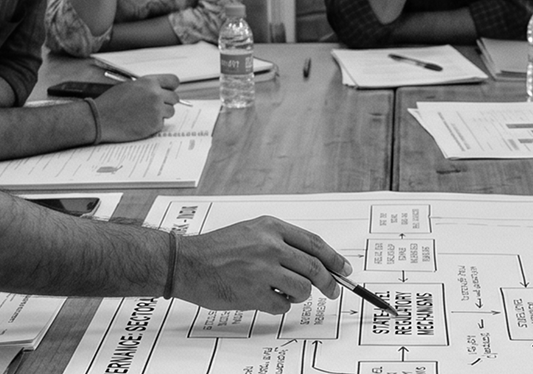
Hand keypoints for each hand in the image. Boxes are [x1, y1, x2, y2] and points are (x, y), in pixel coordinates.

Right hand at [95, 74, 179, 142]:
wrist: (100, 118)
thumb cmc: (112, 102)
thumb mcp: (129, 86)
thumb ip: (147, 86)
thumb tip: (161, 90)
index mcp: (149, 82)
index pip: (173, 81)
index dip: (171, 86)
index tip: (168, 91)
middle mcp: (156, 95)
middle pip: (175, 98)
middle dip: (167, 102)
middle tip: (156, 106)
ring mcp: (156, 111)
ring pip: (170, 112)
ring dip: (161, 114)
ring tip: (145, 114)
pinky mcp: (154, 125)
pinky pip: (161, 124)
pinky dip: (153, 124)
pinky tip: (140, 122)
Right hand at [173, 216, 350, 314]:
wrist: (187, 262)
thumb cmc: (217, 249)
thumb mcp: (251, 231)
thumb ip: (281, 242)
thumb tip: (315, 260)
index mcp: (270, 227)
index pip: (315, 243)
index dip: (335, 259)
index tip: (345, 270)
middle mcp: (270, 246)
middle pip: (315, 268)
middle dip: (329, 283)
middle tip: (332, 291)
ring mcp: (263, 270)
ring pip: (303, 289)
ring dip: (297, 294)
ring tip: (278, 289)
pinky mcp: (254, 293)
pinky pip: (282, 305)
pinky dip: (277, 304)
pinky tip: (261, 295)